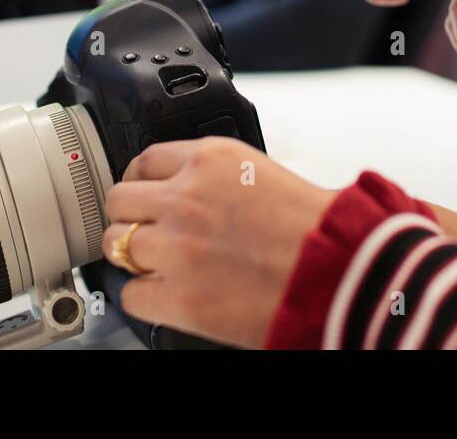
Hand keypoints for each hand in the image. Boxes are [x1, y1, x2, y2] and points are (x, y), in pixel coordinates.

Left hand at [101, 138, 333, 347]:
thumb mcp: (261, 171)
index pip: (143, 160)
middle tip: (148, 231)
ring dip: (134, 255)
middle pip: (119, 200)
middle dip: (131, 217)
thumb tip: (184, 186)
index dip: (142, 182)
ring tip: (158, 264)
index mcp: (209, 159)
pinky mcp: (178, 296)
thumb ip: (214, 174)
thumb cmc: (317, 228)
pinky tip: (165, 293)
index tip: (146, 194)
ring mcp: (176, 247)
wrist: (340, 272)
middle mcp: (185, 197)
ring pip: (116, 244)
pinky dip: (144, 296)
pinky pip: (130, 294)